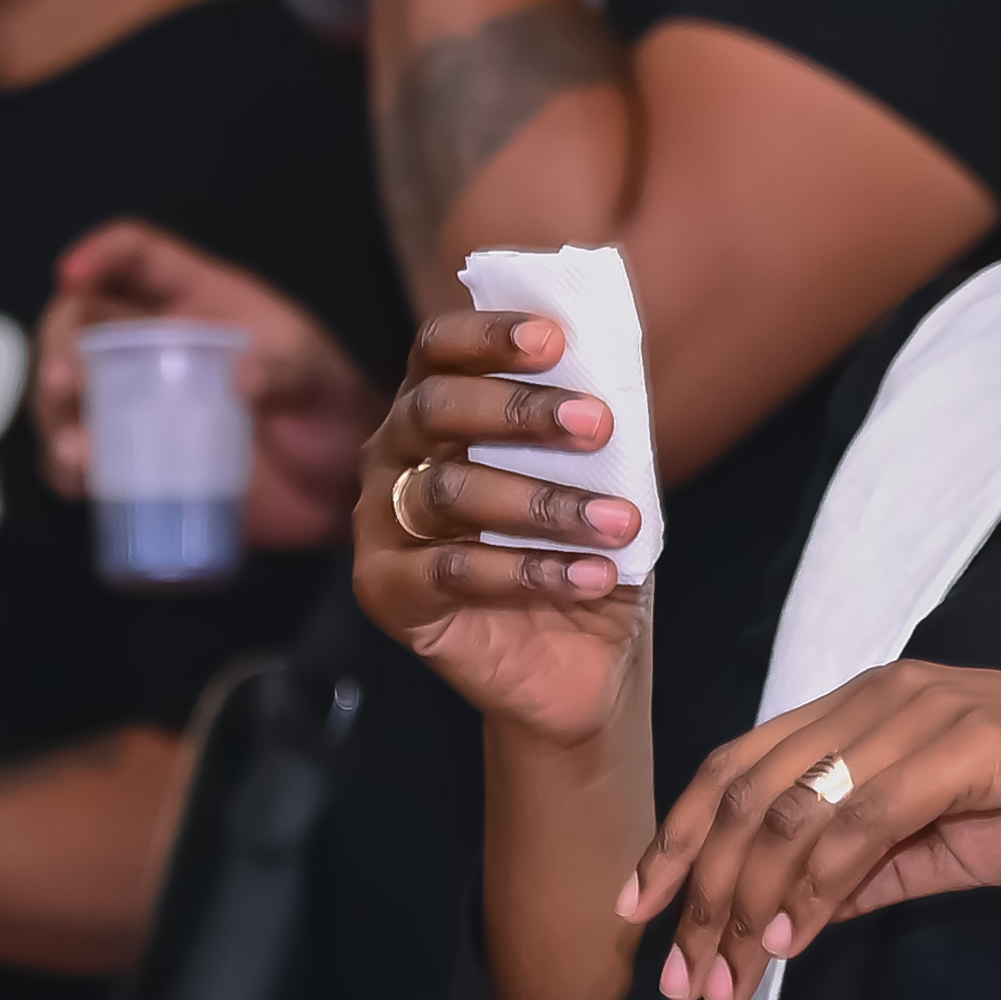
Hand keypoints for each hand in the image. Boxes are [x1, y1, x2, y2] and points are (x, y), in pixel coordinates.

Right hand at [38, 220, 377, 551]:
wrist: (336, 486)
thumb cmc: (330, 410)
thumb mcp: (319, 380)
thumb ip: (288, 373)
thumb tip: (244, 379)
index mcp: (198, 300)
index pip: (137, 256)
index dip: (100, 254)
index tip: (70, 274)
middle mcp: (156, 344)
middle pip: (80, 323)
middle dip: (58, 345)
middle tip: (64, 381)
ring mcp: (140, 403)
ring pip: (70, 392)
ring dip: (56, 414)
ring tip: (76, 450)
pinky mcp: (136, 460)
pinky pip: (83, 459)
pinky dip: (69, 469)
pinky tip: (79, 481)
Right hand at [354, 305, 648, 747]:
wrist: (578, 663)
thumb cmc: (582, 552)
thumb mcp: (599, 480)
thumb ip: (589, 425)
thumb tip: (613, 370)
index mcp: (437, 413)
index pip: (439, 351)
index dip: (488, 336)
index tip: (555, 339)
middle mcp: (394, 457)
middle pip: (433, 409)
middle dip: (519, 410)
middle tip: (597, 425)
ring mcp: (381, 524)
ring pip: (449, 491)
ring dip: (544, 503)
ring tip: (619, 521)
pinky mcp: (387, 591)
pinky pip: (452, 569)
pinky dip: (530, 570)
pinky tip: (592, 575)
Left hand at [630, 664, 1000, 999]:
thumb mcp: (952, 841)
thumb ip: (869, 870)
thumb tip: (789, 915)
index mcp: (873, 704)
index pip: (743, 764)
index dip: (681, 837)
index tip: (642, 910)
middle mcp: (884, 694)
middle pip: (750, 787)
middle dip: (700, 888)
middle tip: (682, 974)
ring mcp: (927, 711)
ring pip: (796, 806)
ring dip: (747, 901)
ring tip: (730, 976)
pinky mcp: (972, 742)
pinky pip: (865, 819)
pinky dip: (817, 883)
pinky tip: (794, 938)